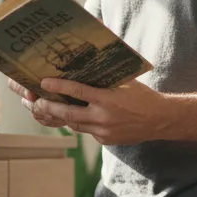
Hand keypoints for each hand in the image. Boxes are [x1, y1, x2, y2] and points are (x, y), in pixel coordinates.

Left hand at [19, 78, 175, 145]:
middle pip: (68, 113)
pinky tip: (74, 117)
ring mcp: (103, 132)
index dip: (58, 86)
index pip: (77, 91)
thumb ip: (107, 75)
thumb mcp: (126, 82)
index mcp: (107, 99)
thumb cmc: (143, 96)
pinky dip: (80, 123)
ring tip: (47, 108)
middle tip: (35, 102)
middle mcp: (103, 117)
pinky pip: (87, 131)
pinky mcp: (105, 140)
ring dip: (61, 117)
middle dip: (49, 107)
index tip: (43, 81)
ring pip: (74, 125)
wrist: (160, 121)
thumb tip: (92, 55)